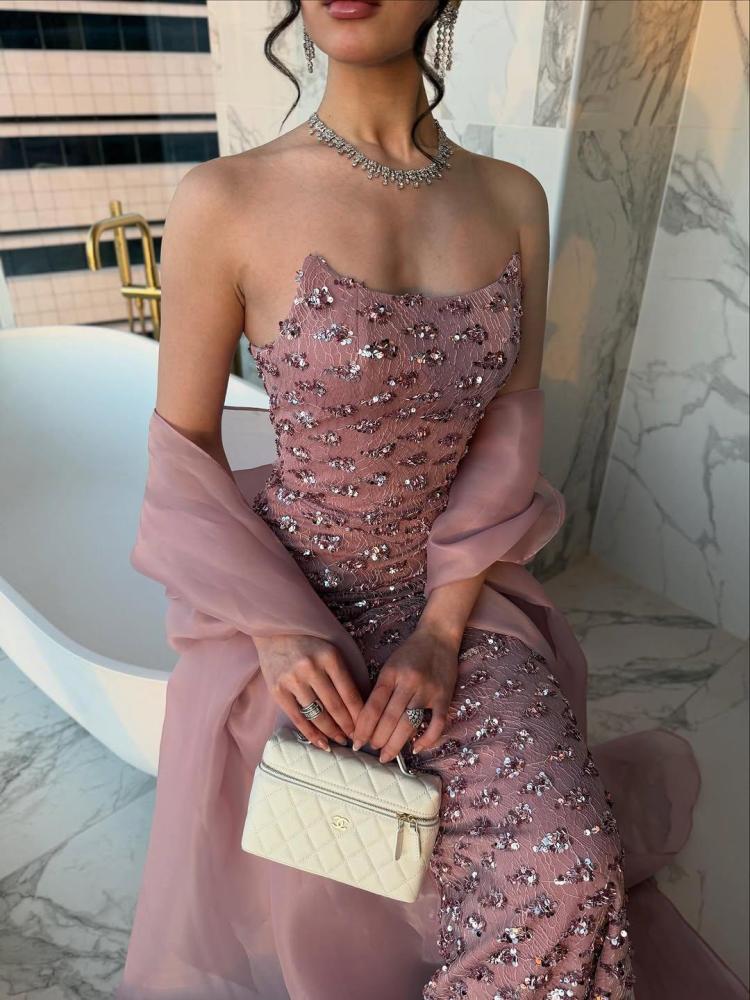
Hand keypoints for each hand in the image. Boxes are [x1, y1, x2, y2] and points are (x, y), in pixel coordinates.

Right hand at [253, 633, 363, 750]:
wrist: (273, 631)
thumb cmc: (308, 642)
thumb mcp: (329, 650)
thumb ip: (342, 673)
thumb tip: (360, 706)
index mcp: (329, 657)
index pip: (349, 692)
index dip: (359, 714)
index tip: (366, 727)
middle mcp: (311, 668)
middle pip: (335, 706)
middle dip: (348, 726)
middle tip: (357, 739)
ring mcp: (293, 680)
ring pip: (317, 715)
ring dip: (332, 732)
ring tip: (341, 741)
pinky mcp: (277, 690)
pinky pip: (298, 718)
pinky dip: (311, 734)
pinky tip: (322, 744)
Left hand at [351, 623, 458, 762]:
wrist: (438, 636)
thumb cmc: (410, 653)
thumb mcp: (389, 666)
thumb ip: (380, 690)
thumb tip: (367, 721)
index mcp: (390, 674)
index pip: (373, 707)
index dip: (363, 728)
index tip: (356, 742)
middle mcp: (408, 683)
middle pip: (389, 719)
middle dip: (377, 739)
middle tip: (371, 749)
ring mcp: (427, 691)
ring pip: (408, 723)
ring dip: (395, 743)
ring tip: (386, 755)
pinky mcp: (444, 697)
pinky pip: (436, 723)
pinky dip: (427, 739)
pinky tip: (416, 748)